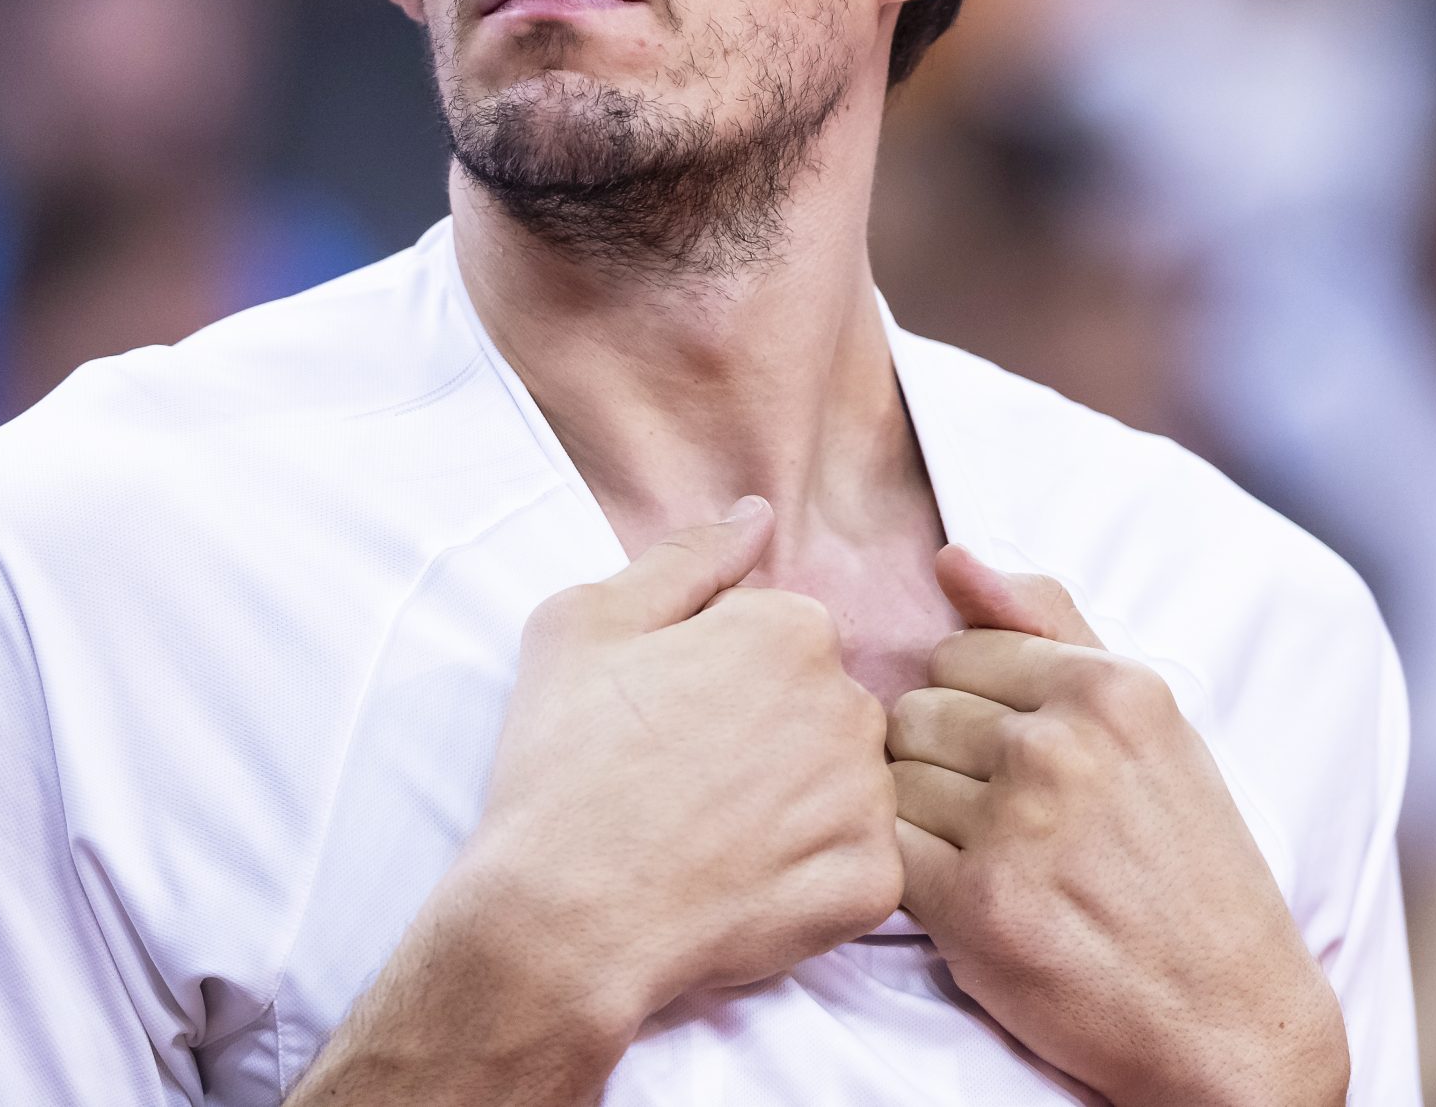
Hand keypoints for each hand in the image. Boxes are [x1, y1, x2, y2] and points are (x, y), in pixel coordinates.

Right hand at [458, 498, 902, 1036]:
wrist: (562, 918)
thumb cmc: (563, 766)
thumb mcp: (586, 623)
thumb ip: (687, 558)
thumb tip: (756, 516)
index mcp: (789, 629)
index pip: (779, 637)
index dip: (717, 678)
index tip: (669, 721)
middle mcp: (848, 703)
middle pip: (821, 708)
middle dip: (768, 737)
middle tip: (686, 783)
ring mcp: (867, 800)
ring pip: (845, 785)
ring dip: (796, 805)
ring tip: (715, 837)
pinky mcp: (873, 885)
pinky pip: (857, 866)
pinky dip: (811, 878)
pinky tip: (746, 884)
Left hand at [889, 547, 1347, 1106]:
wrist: (1228, 1016)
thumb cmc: (1189, 867)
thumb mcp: (1151, 725)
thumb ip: (1049, 628)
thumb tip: (949, 556)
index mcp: (1112, 687)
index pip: (959, 651)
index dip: (973, 709)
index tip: (1019, 761)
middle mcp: (1063, 745)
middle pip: (916, 711)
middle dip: (941, 761)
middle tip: (1003, 817)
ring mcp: (1017, 827)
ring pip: (893, 781)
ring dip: (922, 820)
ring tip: (990, 856)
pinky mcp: (977, 907)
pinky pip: (887, 855)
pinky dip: (913, 880)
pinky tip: (971, 899)